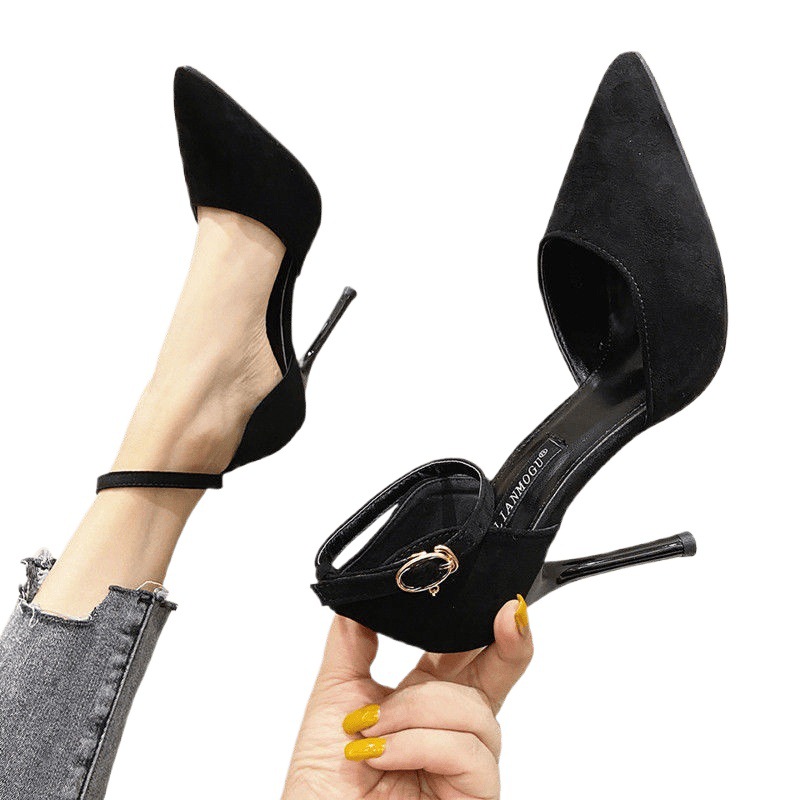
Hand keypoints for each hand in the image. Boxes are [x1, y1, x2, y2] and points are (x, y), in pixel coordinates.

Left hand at [282, 596, 531, 799]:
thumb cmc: (324, 782)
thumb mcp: (334, 698)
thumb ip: (351, 643)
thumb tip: (363, 597)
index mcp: (424, 699)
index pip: (464, 653)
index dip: (483, 625)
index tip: (496, 599)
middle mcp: (451, 728)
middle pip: (499, 677)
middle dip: (510, 644)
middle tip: (507, 615)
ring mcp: (465, 765)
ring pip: (474, 710)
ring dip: (417, 710)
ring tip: (370, 729)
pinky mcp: (474, 797)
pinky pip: (468, 753)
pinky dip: (421, 744)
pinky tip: (385, 754)